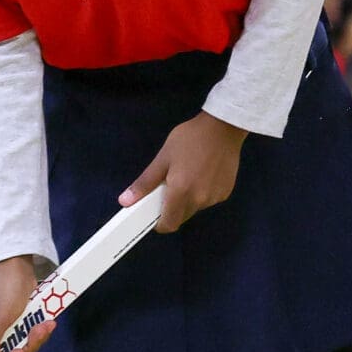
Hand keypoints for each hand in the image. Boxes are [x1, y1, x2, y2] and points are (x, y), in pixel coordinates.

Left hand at [121, 111, 246, 232]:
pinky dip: (202, 193)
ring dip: (188, 200)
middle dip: (172, 209)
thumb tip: (125, 201)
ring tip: (188, 176)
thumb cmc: (190, 139)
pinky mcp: (226, 192)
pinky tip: (203, 174)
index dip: (159, 224)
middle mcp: (200, 200)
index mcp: (181, 192)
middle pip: (182, 217)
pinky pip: (209, 200)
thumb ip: (145, 183)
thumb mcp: (163, 158)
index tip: (154, 214)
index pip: (169, 224)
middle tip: (170, 187)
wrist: (223, 127)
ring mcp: (215, 197)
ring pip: (195, 208)